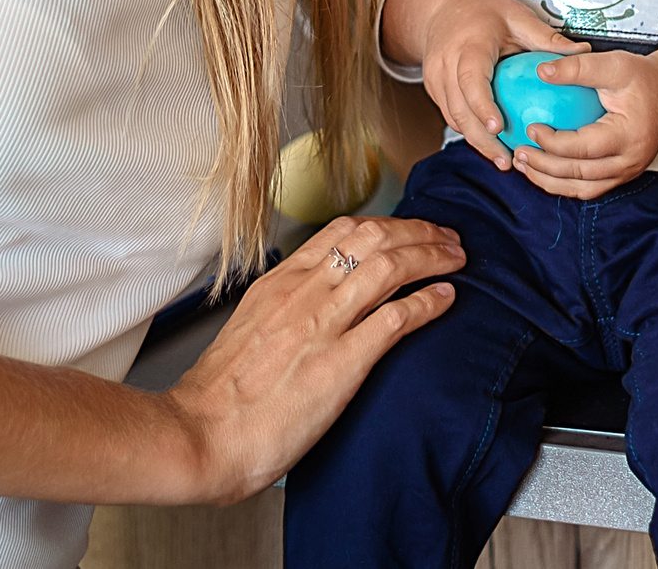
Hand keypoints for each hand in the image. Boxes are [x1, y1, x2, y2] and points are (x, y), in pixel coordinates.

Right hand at [163, 215, 465, 501]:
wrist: (201, 433)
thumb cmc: (221, 396)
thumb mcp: (250, 327)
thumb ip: (284, 308)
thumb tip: (313, 306)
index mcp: (280, 282)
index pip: (342, 230)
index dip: (386, 224)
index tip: (410, 229)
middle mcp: (304, 291)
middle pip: (374, 237)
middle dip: (418, 231)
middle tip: (446, 238)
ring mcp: (323, 324)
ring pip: (390, 266)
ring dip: (432, 257)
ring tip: (456, 260)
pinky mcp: (341, 362)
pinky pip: (395, 317)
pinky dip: (427, 303)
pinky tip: (445, 300)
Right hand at [385, 0, 580, 169]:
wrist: (442, 7)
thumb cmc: (483, 11)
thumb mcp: (517, 16)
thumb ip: (546, 38)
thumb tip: (583, 53)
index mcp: (468, 45)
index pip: (471, 79)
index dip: (482, 105)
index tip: (498, 127)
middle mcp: (446, 63)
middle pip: (459, 108)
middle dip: (481, 139)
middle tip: (506, 160)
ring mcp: (436, 78)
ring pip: (453, 117)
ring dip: (476, 142)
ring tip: (503, 160)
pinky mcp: (434, 89)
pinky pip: (451, 115)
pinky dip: (470, 132)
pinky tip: (492, 145)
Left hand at [509, 51, 657, 200]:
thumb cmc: (643, 79)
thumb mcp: (615, 64)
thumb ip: (579, 68)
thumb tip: (542, 71)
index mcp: (629, 136)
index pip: (583, 147)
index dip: (553, 143)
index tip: (531, 127)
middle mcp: (630, 162)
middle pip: (579, 174)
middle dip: (544, 167)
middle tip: (518, 152)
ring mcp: (627, 173)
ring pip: (582, 188)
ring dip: (550, 181)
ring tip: (524, 165)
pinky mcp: (622, 176)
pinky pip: (589, 188)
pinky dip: (563, 184)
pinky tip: (542, 171)